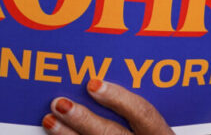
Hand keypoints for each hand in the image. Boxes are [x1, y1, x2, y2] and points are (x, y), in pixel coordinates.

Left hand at [42, 79, 173, 134]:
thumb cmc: (144, 132)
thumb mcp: (151, 123)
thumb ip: (135, 106)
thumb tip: (97, 81)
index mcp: (160, 134)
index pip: (144, 114)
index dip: (119, 98)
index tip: (93, 83)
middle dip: (84, 119)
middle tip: (60, 103)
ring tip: (49, 119)